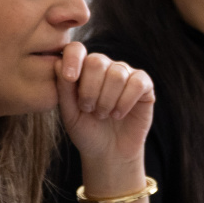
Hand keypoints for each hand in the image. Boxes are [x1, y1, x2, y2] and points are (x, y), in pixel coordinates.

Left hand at [57, 42, 154, 181]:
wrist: (108, 153)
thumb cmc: (86, 132)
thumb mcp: (69, 113)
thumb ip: (63, 88)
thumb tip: (58, 62)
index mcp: (83, 70)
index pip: (77, 50)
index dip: (73, 59)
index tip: (70, 78)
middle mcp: (105, 67)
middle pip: (97, 61)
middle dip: (90, 90)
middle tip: (88, 109)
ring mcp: (126, 75)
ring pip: (117, 74)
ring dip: (107, 100)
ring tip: (103, 114)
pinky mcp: (145, 86)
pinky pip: (137, 83)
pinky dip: (125, 101)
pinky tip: (118, 114)